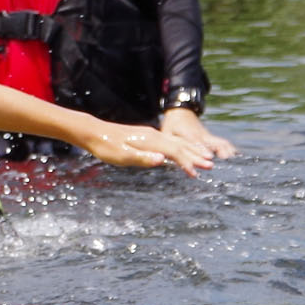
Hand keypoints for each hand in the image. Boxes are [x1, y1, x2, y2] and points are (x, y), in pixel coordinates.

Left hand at [77, 119, 215, 176]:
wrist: (94, 132)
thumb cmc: (106, 146)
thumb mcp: (122, 155)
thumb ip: (142, 158)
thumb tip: (161, 160)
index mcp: (149, 140)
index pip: (173, 151)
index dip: (186, 162)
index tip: (196, 173)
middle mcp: (153, 135)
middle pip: (179, 145)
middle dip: (195, 156)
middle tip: (211, 166)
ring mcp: (151, 135)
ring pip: (176, 143)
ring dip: (191, 151)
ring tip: (205, 159)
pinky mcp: (148, 137)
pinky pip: (170, 142)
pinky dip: (181, 148)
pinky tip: (185, 153)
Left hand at [160, 106, 236, 157]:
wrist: (181, 110)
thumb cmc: (171, 124)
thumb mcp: (166, 133)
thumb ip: (168, 145)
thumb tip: (167, 156)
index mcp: (188, 134)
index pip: (196, 143)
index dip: (202, 150)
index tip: (209, 157)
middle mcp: (200, 135)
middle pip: (212, 143)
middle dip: (219, 151)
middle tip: (226, 160)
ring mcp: (207, 136)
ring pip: (219, 142)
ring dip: (226, 149)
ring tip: (233, 159)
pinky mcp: (210, 137)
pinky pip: (222, 142)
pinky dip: (228, 148)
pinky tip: (235, 156)